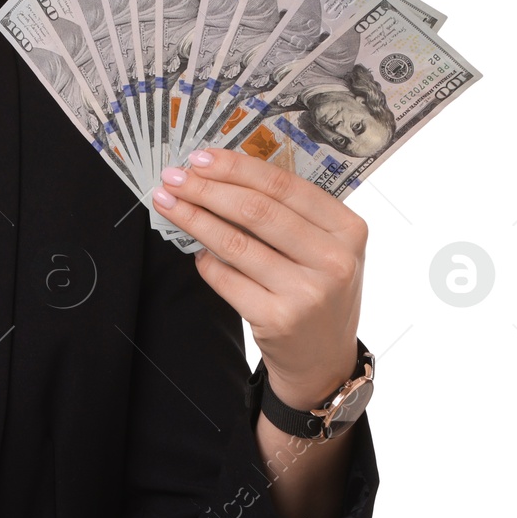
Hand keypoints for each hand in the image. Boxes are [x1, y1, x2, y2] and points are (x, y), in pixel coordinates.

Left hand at [151, 148, 364, 407]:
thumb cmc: (317, 289)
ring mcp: (308, 293)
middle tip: (173, 178)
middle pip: (255, 210)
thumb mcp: (321, 248)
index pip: (283, 185)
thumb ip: (287, 214)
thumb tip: (220, 175)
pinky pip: (226, 278)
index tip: (200, 157)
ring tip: (167, 203)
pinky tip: (195, 251)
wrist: (324, 360)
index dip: (236, 167)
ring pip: (235, 243)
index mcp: (348, 229)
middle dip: (206, 189)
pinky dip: (205, 261)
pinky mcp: (279, 319)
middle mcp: (334, 260)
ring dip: (193, 218)